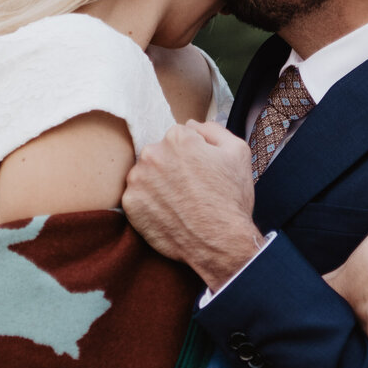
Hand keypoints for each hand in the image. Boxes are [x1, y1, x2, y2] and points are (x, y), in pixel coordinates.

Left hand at [123, 121, 263, 289]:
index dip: (194, 154)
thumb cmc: (231, 199)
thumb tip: (191, 124)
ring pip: (146, 174)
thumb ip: (213, 129)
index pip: (180, 137)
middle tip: (191, 188)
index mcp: (177, 138)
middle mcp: (152, 153)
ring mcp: (138, 180)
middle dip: (173, 166)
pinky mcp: (130, 204)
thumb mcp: (238, 152)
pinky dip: (149, 204)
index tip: (202, 171)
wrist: (220, 243)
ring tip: (180, 202)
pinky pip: (137, 197)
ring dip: (158, 184)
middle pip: (160, 153)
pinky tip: (168, 213)